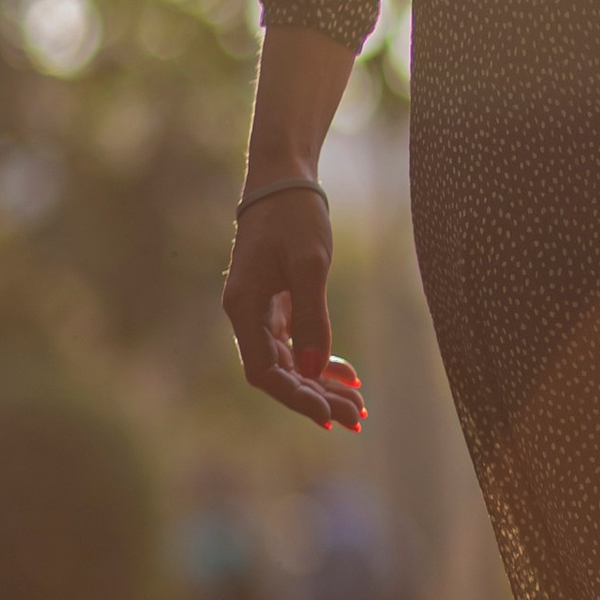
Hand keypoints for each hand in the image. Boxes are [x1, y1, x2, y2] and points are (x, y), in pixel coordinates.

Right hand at [222, 184, 366, 433]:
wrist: (284, 181)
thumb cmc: (294, 217)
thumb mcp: (310, 264)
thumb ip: (312, 317)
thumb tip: (315, 370)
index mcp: (242, 309)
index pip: (264, 373)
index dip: (296, 397)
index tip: (330, 414)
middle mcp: (245, 315)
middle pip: (279, 374)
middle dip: (316, 399)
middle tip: (356, 418)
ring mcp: (260, 311)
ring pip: (290, 363)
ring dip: (321, 385)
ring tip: (357, 406)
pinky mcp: (275, 304)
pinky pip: (296, 345)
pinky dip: (320, 360)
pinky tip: (347, 374)